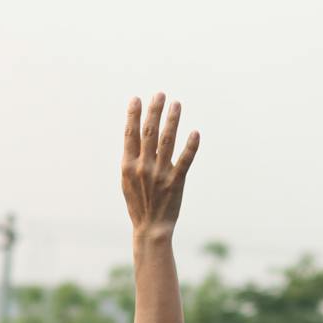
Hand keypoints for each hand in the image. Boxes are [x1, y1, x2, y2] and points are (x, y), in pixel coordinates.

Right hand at [121, 93, 199, 240]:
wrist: (150, 228)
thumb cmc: (139, 202)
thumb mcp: (127, 180)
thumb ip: (134, 159)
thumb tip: (141, 136)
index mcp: (128, 165)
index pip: (130, 134)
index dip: (133, 115)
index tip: (136, 98)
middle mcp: (143, 167)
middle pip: (149, 133)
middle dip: (154, 111)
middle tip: (160, 94)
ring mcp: (160, 174)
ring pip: (168, 141)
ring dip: (172, 120)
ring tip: (176, 104)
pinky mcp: (176, 182)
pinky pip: (185, 160)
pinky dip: (190, 146)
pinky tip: (195, 132)